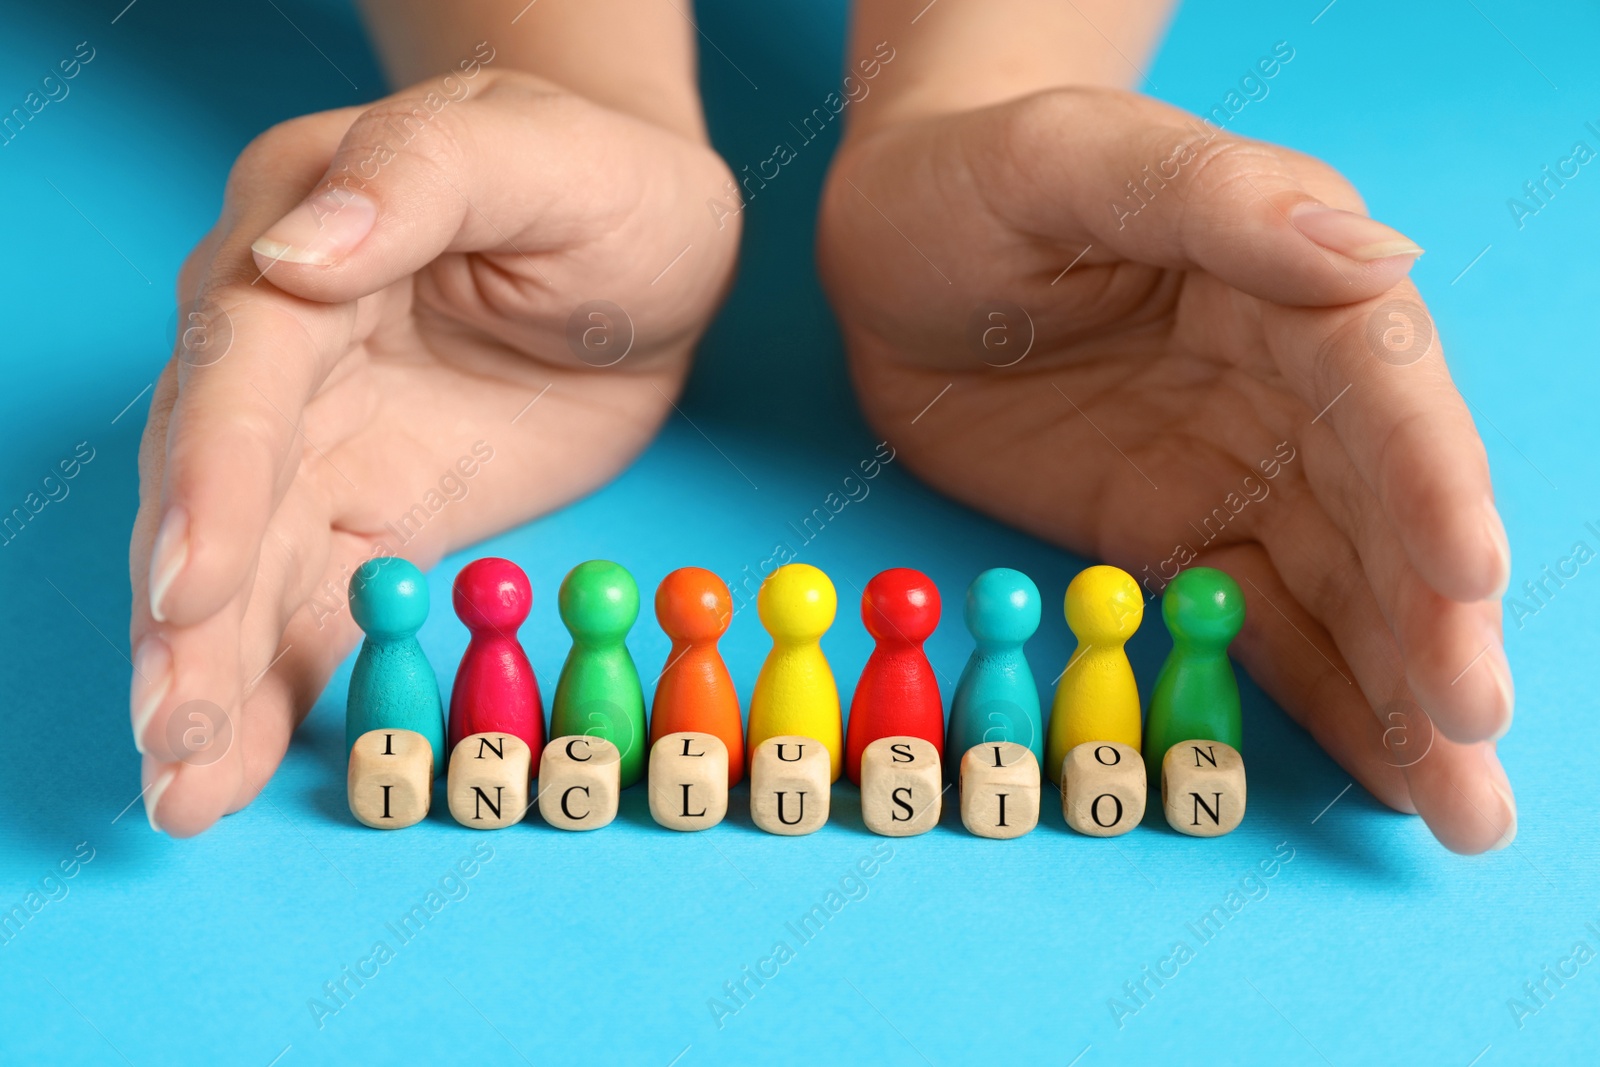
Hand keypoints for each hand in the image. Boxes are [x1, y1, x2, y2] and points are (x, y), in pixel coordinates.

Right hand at [130, 69, 736, 835]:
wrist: (648, 245)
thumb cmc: (597, 179)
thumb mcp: (534, 152)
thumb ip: (422, 179)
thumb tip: (297, 254)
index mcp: (301, 239)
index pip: (238, 370)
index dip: (213, 482)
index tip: (192, 587)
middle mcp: (280, 349)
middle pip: (211, 489)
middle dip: (183, 617)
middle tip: (169, 733)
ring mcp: (320, 441)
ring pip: (243, 568)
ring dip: (206, 676)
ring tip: (181, 787)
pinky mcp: (374, 513)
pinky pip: (309, 607)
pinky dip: (274, 686)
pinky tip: (230, 768)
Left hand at [818, 87, 1513, 852]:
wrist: (893, 240)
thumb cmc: (975, 174)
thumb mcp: (1075, 160)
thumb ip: (1212, 199)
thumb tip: (1371, 253)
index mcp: (1294, 283)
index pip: (1385, 391)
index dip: (1431, 483)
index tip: (1469, 576)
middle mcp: (1294, 391)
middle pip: (1388, 517)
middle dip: (1437, 629)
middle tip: (1475, 739)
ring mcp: (1237, 475)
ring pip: (1343, 594)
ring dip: (1404, 698)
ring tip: (1466, 807)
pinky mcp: (1172, 538)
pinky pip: (1255, 630)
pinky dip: (1317, 701)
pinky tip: (1381, 773)